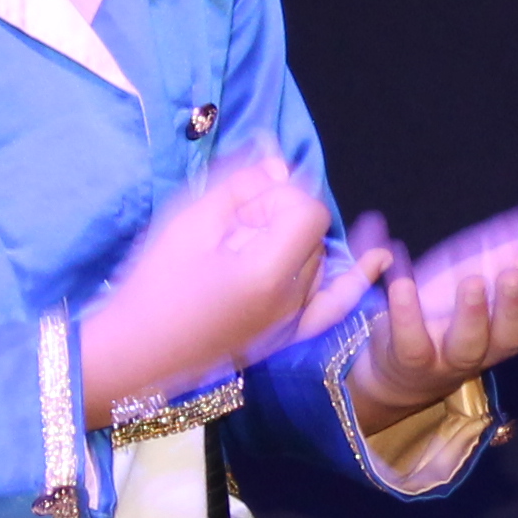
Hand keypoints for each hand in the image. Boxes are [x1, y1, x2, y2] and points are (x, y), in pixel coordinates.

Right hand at [81, 147, 371, 413]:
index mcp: (269, 272)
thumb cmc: (153, 284)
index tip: (239, 209)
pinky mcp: (287, 336)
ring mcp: (294, 322)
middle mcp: (293, 300)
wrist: (135, 353)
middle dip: (281, 217)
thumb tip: (280, 164)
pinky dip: (354, 278)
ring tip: (245, 249)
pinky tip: (381, 259)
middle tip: (232, 228)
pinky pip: (335, 303)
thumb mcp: (189, 222)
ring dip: (295, 242)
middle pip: (315, 233)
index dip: (278, 198)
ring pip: (318, 260)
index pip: (308, 211)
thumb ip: (241, 186)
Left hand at [341, 164, 517, 430]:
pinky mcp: (413, 357)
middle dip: (516, 302)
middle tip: (514, 272)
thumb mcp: (502, 254)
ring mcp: (453, 352)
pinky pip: (412, 343)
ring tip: (471, 280)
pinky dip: (407, 315)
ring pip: (470, 344)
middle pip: (516, 332)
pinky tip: (402, 282)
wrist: (410, 349)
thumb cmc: (468, 296)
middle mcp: (494, 342)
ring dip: (472, 312)